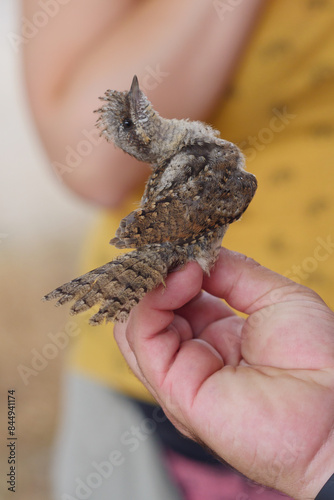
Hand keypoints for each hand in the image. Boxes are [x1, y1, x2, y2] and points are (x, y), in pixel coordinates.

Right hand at [114, 248, 333, 498]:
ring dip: (152, 286)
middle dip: (158, 276)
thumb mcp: (275, 296)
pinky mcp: (174, 390)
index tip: (181, 243)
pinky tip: (181, 281)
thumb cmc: (319, 358)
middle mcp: (195, 355)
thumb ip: (233, 272)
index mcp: (218, 336)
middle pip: (151, 311)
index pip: (177, 299)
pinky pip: (142, 339)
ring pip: (135, 326)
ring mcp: (181, 374)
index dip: (174, 269)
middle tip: (175, 251)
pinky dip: (153, 302)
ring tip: (181, 267)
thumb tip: (192, 255)